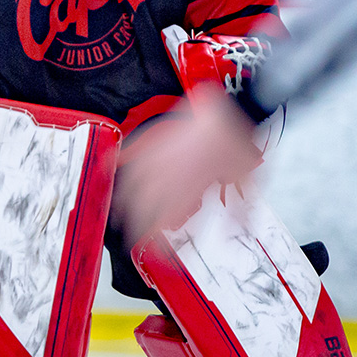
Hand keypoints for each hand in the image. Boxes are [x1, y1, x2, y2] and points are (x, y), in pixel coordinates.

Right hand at [112, 85, 263, 241]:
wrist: (229, 108)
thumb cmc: (235, 142)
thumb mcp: (246, 177)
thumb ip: (240, 206)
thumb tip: (241, 228)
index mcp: (192, 183)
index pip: (167, 214)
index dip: (155, 233)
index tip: (152, 247)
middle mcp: (171, 170)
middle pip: (145, 201)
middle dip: (134, 222)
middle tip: (131, 236)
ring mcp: (161, 153)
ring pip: (134, 179)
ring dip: (123, 198)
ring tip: (117, 213)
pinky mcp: (158, 138)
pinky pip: (134, 150)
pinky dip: (119, 159)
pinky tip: (110, 166)